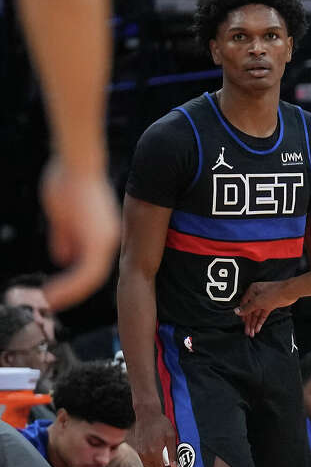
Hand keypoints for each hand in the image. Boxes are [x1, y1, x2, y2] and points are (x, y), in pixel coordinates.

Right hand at [40, 157, 119, 309]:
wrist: (76, 164)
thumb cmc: (68, 181)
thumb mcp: (63, 216)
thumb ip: (65, 238)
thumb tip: (63, 259)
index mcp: (102, 233)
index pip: (92, 266)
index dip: (74, 282)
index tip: (56, 292)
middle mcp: (108, 239)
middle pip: (93, 276)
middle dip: (71, 292)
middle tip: (50, 302)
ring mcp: (105, 240)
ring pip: (90, 278)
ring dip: (68, 292)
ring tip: (47, 301)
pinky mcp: (99, 240)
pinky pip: (85, 272)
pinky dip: (68, 286)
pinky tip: (51, 294)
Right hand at [126, 407, 178, 466]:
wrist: (146, 415)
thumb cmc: (161, 424)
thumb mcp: (171, 437)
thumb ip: (172, 453)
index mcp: (155, 452)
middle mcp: (146, 454)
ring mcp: (140, 452)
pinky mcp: (137, 449)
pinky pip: (144, 462)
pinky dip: (151, 465)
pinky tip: (157, 462)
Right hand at [235, 281, 296, 336]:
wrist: (288, 292)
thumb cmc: (273, 293)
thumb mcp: (257, 301)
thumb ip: (247, 308)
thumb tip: (236, 311)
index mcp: (252, 291)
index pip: (244, 304)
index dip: (243, 314)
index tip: (242, 323)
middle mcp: (257, 295)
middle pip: (251, 311)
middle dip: (249, 322)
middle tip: (247, 332)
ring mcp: (264, 301)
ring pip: (257, 314)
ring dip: (254, 323)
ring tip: (252, 333)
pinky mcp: (270, 305)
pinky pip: (263, 314)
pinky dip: (260, 321)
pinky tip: (258, 328)